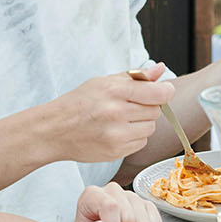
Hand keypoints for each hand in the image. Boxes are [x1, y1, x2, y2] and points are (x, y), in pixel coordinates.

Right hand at [41, 65, 173, 163]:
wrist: (54, 130)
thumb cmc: (78, 103)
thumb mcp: (103, 82)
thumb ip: (135, 77)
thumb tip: (160, 70)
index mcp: (115, 91)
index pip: (158, 93)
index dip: (166, 92)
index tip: (163, 92)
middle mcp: (117, 113)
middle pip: (156, 111)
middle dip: (148, 107)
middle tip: (130, 106)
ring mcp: (117, 135)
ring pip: (150, 129)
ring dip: (142, 124)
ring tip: (121, 120)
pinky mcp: (116, 151)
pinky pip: (140, 143)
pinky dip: (134, 138)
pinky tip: (117, 132)